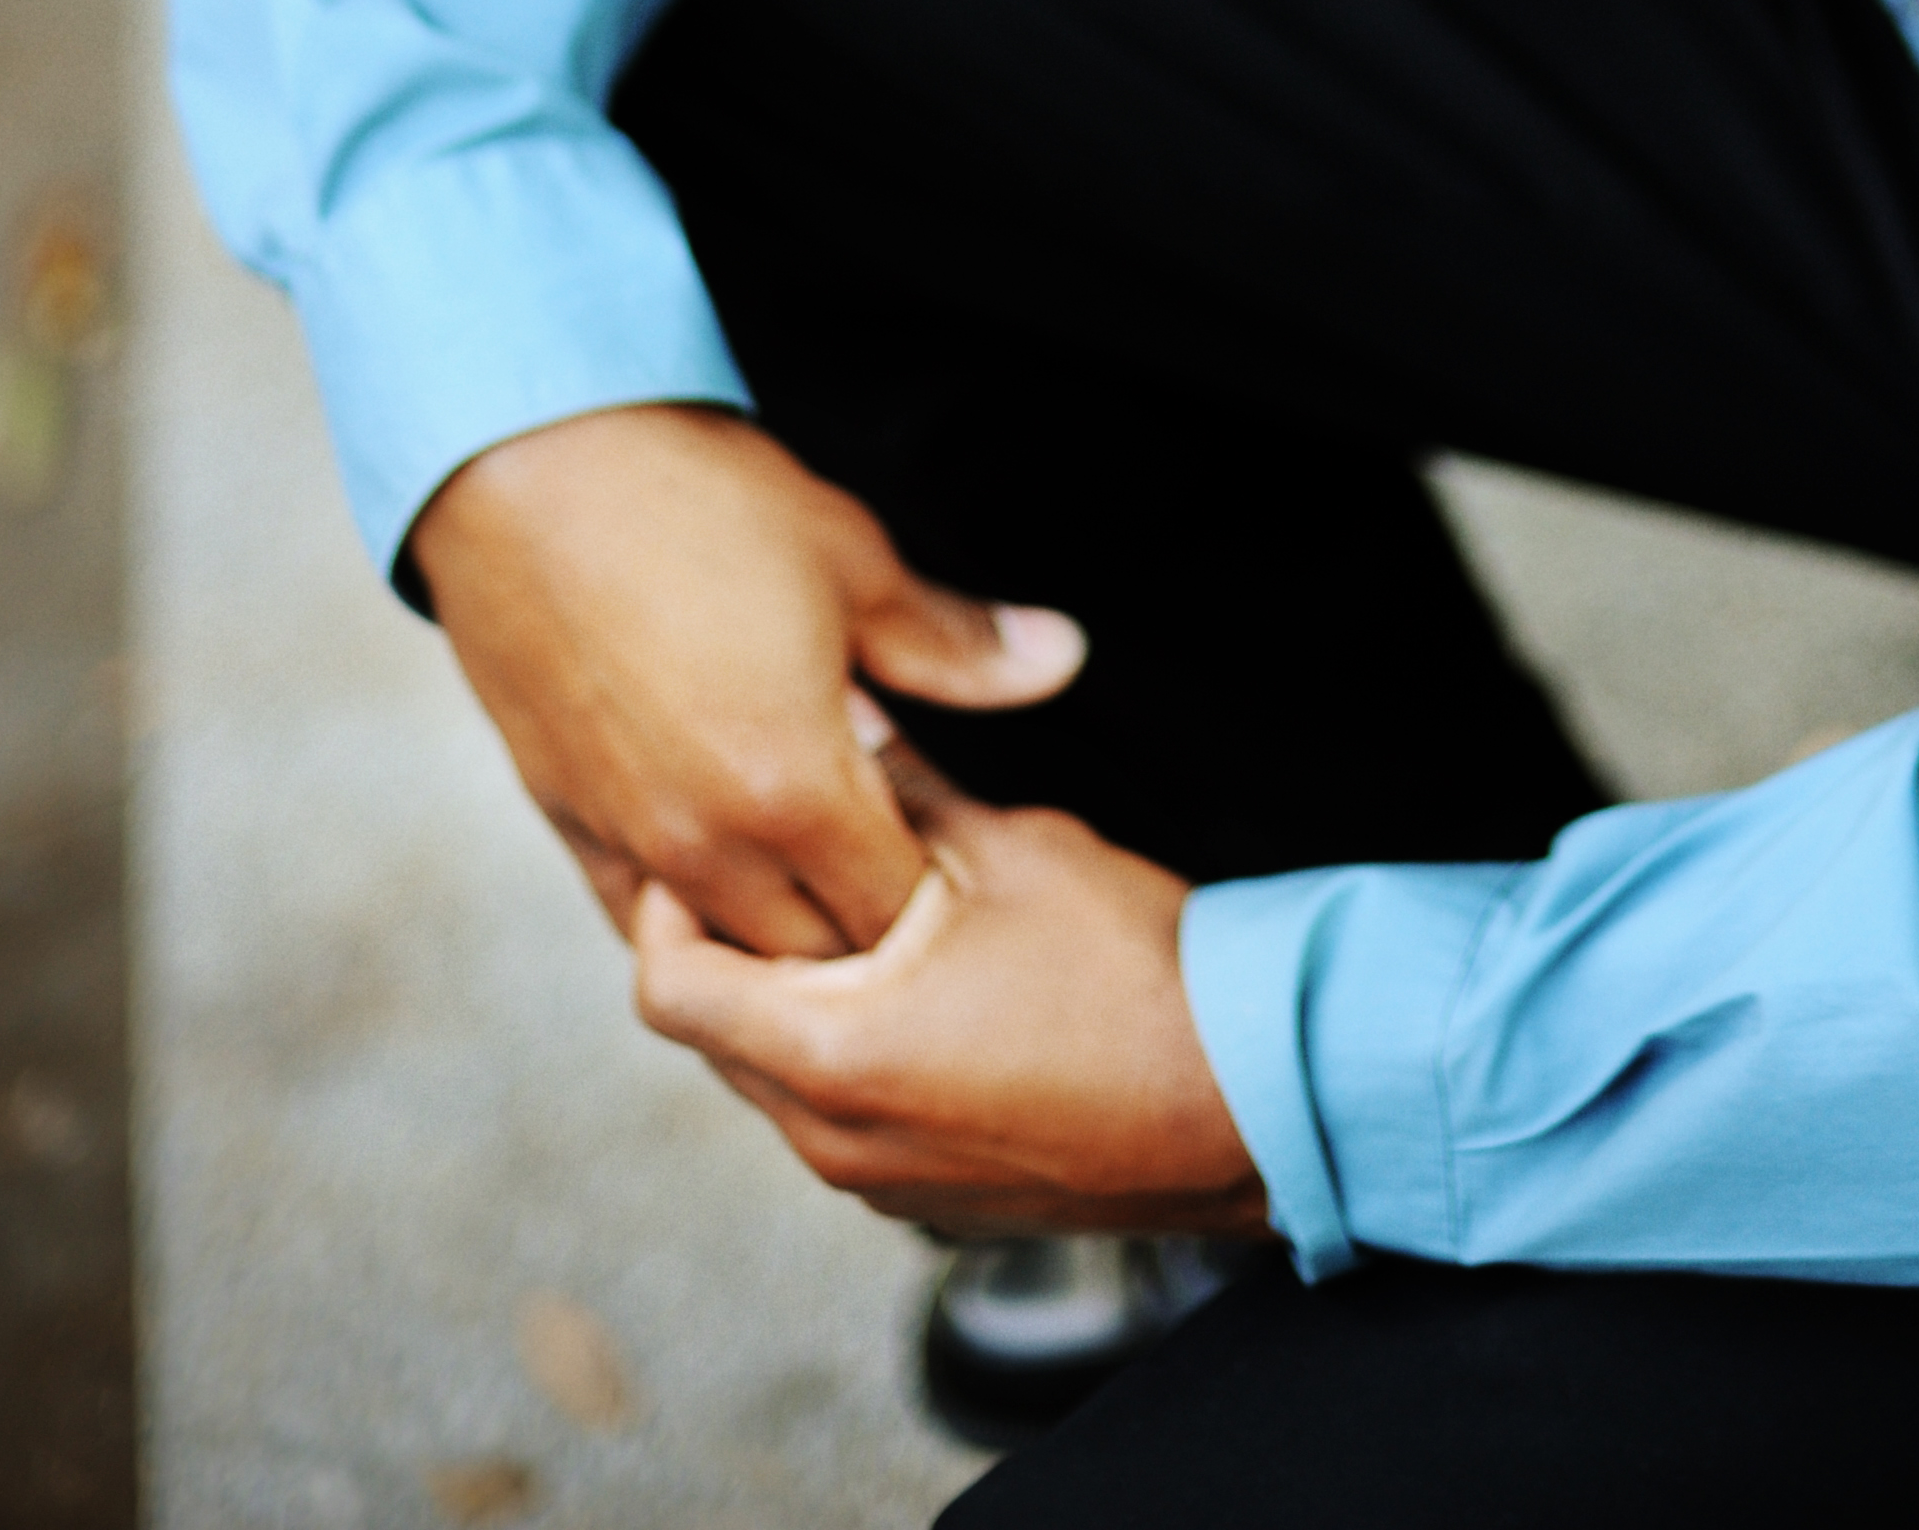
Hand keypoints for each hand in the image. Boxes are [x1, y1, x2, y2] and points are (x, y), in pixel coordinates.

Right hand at [406, 402, 1084, 955]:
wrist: (526, 465)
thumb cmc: (692, 502)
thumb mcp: (850, 559)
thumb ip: (955, 641)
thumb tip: (1061, 658)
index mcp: (793, 789)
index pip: (894, 912)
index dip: (936, 891)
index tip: (952, 844)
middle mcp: (704, 844)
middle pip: (811, 963)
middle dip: (863, 932)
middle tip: (889, 853)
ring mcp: (625, 840)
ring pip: (720, 953)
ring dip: (774, 928)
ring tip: (810, 862)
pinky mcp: (564, 818)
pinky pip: (634, 917)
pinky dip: (686, 913)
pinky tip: (719, 864)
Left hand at [631, 734, 1266, 1235]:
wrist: (1252, 1104)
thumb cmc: (1137, 981)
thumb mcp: (1008, 849)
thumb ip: (904, 787)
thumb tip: (847, 717)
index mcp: (831, 1053)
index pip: (666, 985)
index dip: (668, 898)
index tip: (712, 831)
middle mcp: (833, 1139)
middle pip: (713, 1033)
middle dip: (734, 940)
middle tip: (780, 850)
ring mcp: (881, 1183)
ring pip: (777, 1078)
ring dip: (795, 997)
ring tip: (858, 909)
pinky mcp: (930, 1201)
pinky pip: (842, 1119)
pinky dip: (849, 1050)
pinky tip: (919, 984)